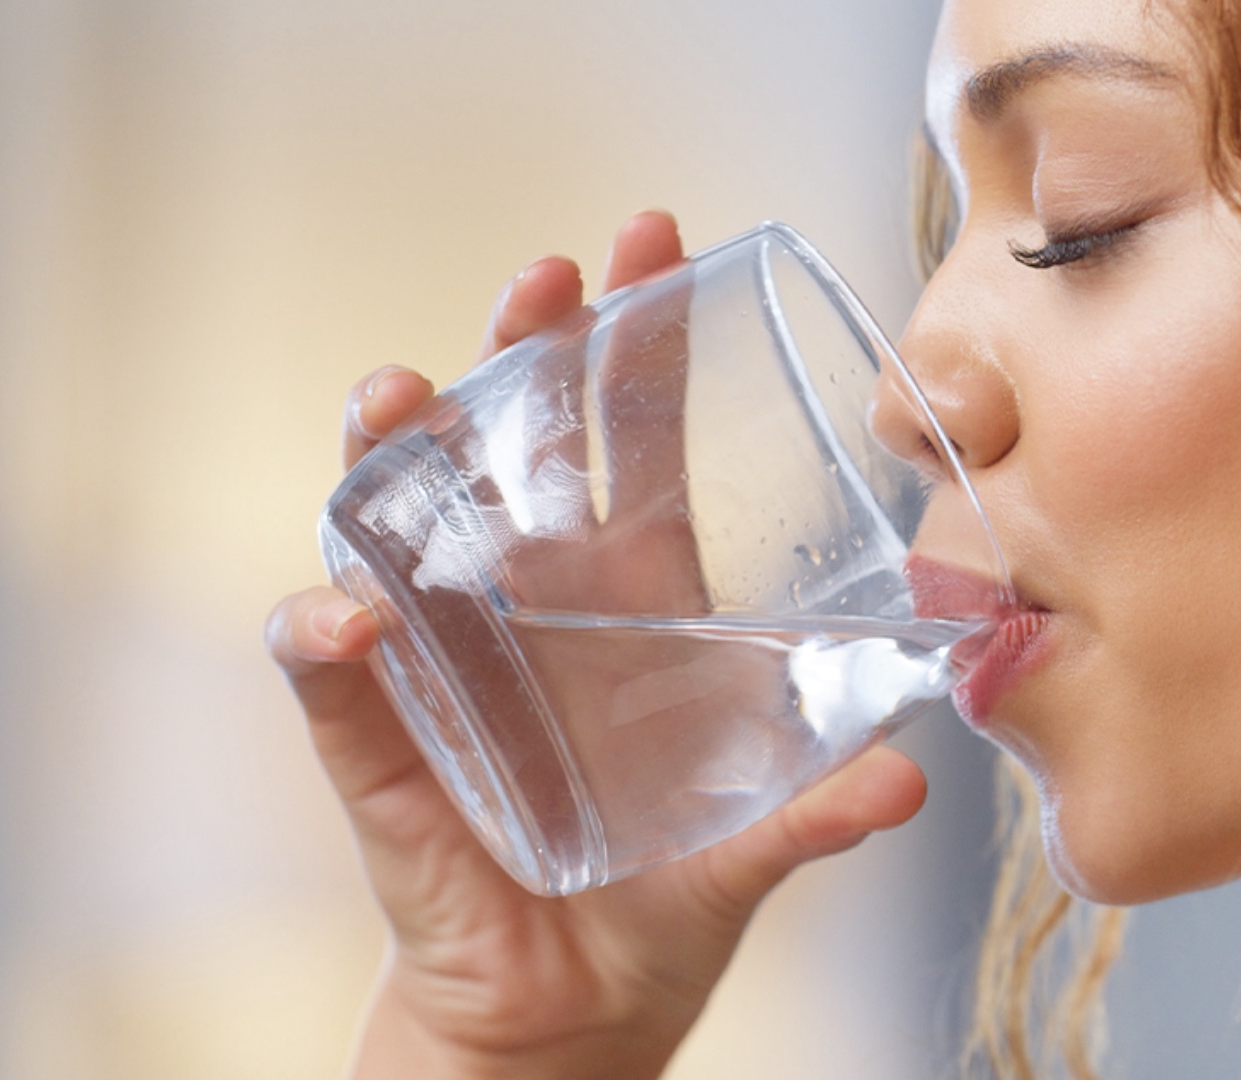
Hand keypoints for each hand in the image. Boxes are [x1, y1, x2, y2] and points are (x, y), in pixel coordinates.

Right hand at [267, 212, 928, 1079]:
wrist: (573, 1007)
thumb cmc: (664, 897)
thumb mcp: (754, 845)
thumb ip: (819, 809)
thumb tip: (914, 781)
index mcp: (630, 594)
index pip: (631, 436)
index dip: (638, 339)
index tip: (655, 237)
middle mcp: (534, 598)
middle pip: (513, 437)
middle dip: (523, 346)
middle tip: (545, 277)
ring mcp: (448, 652)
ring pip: (402, 513)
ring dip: (394, 447)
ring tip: (402, 393)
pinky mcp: (381, 733)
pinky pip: (331, 665)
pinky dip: (327, 632)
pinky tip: (350, 612)